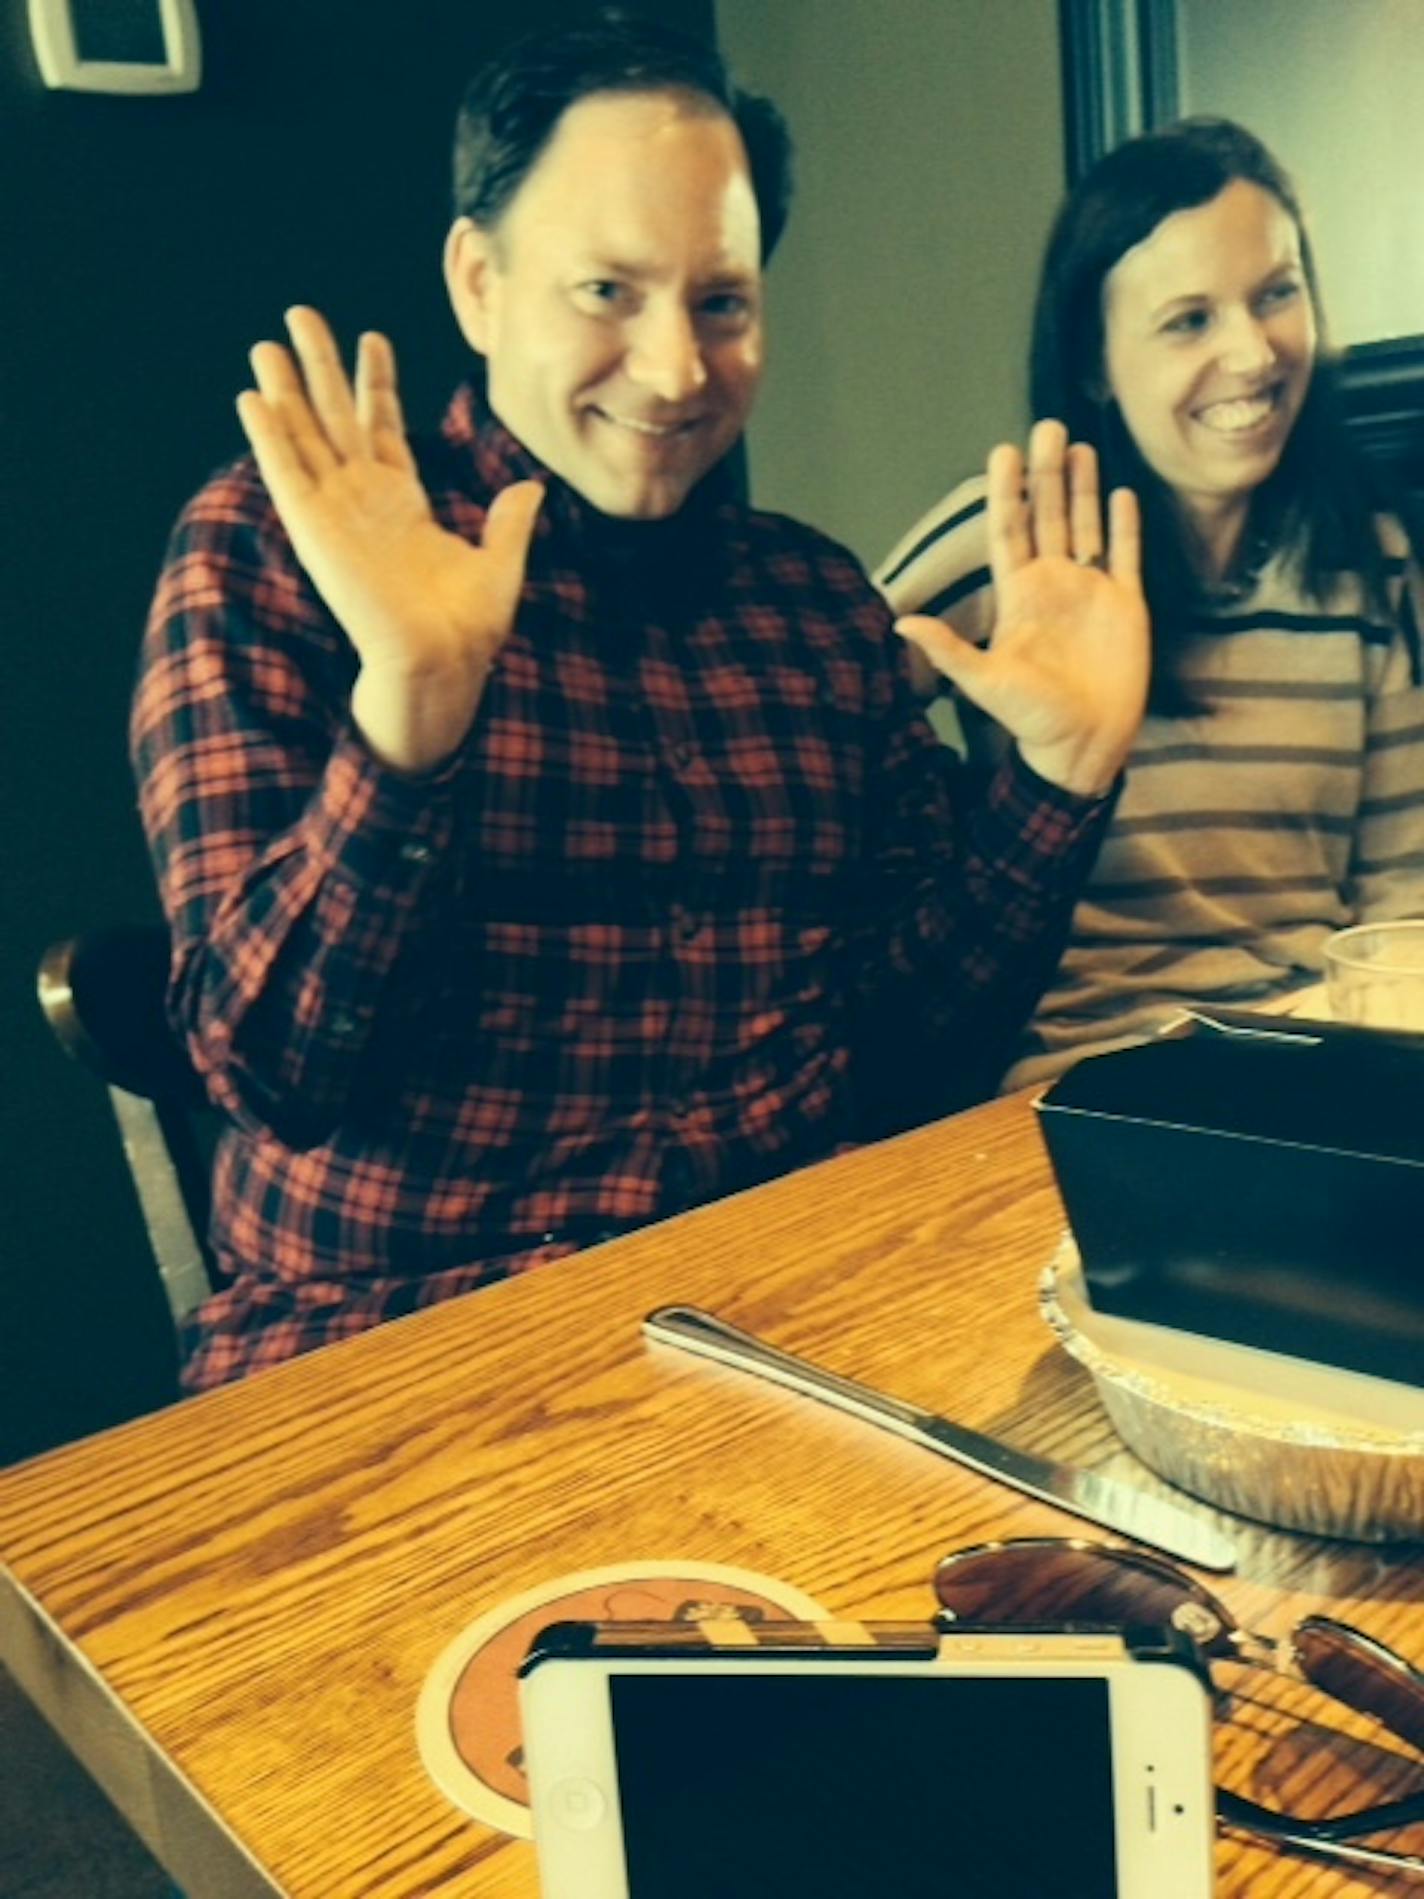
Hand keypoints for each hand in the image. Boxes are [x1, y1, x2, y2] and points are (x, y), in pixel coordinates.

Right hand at [236, 306, 543, 773]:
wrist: (441, 661)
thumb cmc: (468, 627)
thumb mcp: (500, 563)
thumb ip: (509, 522)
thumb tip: (531, 488)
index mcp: (403, 503)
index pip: (382, 427)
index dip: (375, 382)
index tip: (371, 337)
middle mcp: (363, 500)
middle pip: (334, 416)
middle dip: (319, 365)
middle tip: (301, 313)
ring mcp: (335, 512)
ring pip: (303, 435)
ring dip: (283, 389)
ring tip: (266, 342)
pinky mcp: (313, 529)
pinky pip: (285, 473)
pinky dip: (268, 436)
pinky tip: (253, 397)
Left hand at [896, 420, 1147, 796]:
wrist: (1083, 745)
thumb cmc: (1030, 718)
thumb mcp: (984, 682)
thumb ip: (948, 650)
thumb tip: (899, 625)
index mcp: (1019, 595)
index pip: (1009, 531)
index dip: (1007, 492)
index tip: (1003, 451)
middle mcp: (1053, 585)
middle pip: (1049, 516)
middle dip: (1048, 473)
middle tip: (1048, 427)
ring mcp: (1090, 592)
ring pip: (1085, 526)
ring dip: (1083, 488)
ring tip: (1080, 445)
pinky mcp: (1126, 606)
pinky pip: (1125, 555)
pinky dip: (1124, 526)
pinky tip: (1122, 493)